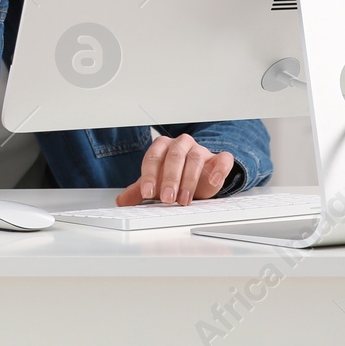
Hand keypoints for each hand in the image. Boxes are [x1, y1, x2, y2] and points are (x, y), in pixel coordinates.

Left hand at [115, 133, 234, 205]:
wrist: (197, 175)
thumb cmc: (174, 176)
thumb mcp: (156, 183)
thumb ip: (139, 190)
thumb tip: (122, 201)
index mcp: (162, 147)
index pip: (153, 158)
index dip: (149, 176)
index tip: (147, 193)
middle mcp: (181, 144)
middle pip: (174, 157)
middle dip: (170, 179)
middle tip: (167, 198)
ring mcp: (201, 150)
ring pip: (195, 159)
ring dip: (189, 181)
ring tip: (184, 200)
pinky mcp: (218, 159)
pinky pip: (223, 159)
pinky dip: (219, 169)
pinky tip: (214, 180)